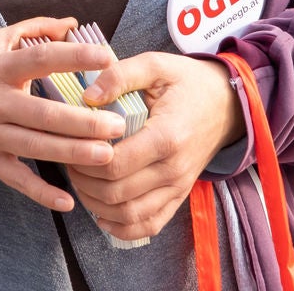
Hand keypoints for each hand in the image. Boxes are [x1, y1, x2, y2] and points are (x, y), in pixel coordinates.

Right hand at [0, 17, 128, 212]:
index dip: (72, 57)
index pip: (39, 59)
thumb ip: (36, 29)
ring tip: (107, 155)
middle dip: (83, 122)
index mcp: (0, 69)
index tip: (107, 58)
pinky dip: (42, 193)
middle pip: (43, 114)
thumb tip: (72, 24)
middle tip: (118, 125)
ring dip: (72, 153)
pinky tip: (69, 200)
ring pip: (35, 147)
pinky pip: (18, 179)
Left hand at [66, 53, 242, 241]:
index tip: (71, 140)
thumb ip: (120, 75)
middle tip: (68, 158)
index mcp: (167, 136)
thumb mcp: (155, 65)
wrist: (225, 104)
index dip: (84, 158)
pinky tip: (101, 214)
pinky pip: (149, 226)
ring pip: (128, 214)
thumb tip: (87, 96)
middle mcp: (174, 169)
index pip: (115, 164)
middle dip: (83, 180)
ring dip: (95, 204)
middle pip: (116, 193)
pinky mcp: (178, 197)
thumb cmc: (186, 83)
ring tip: (80, 179)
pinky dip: (122, 228)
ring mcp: (178, 187)